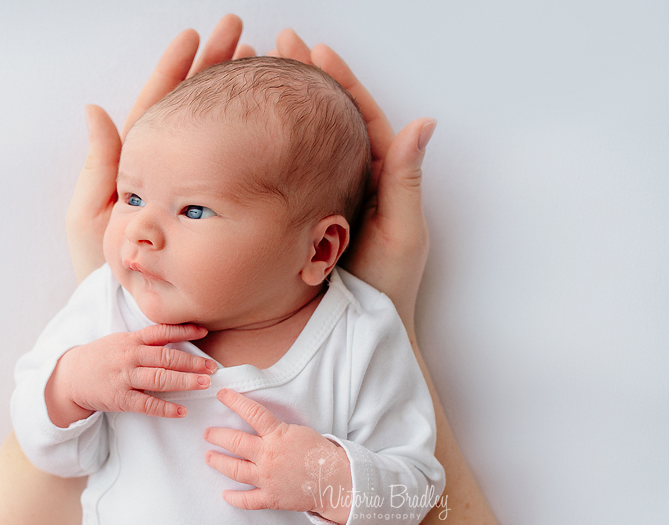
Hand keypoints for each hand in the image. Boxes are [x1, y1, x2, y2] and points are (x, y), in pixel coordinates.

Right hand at [44, 324, 216, 426]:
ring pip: (160, 379)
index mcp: (131, 340)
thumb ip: (146, 340)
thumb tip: (179, 336)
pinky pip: (147, 404)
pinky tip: (182, 410)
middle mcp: (130, 356)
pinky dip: (166, 408)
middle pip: (166, 357)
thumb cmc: (103, 357)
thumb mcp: (121, 341)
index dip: (184, 331)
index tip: (204, 332)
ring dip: (185, 381)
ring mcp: (125, 378)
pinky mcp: (120, 399)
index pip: (161, 332)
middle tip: (213, 367)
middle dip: (192, 362)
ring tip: (204, 383)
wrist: (71, 376)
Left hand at [65, 14, 251, 283]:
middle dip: (216, 69)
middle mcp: (178, 174)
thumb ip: (98, 168)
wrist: (142, 320)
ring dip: (239, 94)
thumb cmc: (110, 277)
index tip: (193, 37)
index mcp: (144, 167)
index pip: (161, 107)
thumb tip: (96, 110)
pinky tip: (271, 114)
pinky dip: (256, 135)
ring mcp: (205, 192)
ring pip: (223, 132)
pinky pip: (242, 165)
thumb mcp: (93, 221)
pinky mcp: (228, 210)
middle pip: (198, 110)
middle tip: (239, 34)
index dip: (176, 71)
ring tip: (260, 62)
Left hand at [203, 389, 352, 524]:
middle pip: (234, 442)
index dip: (234, 401)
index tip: (221, 394)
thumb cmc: (319, 452)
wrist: (336, 480)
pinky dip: (234, 499)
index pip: (251, 413)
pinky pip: (247, 500)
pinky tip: (224, 495)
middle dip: (216, 436)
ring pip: (234, 469)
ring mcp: (267, 478)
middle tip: (207, 433)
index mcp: (277, 435)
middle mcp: (268, 456)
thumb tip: (257, 424)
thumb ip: (275, 430)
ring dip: (218, 462)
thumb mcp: (298, 431)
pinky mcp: (271, 497)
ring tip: (208, 457)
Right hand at [272, 30, 436, 339]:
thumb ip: (405, 178)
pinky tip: (244, 136)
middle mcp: (349, 181)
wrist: (360, 332)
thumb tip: (423, 123)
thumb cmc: (388, 287)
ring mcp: (321, 198)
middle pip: (325, 121)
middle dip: (303, 84)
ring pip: (300, 145)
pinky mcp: (298, 218)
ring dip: (281, 112)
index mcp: (380, 177)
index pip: (359, 116)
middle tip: (278, 49)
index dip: (339, 82)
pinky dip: (267, 152)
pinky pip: (283, 177)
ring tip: (255, 79)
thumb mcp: (401, 230)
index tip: (316, 50)